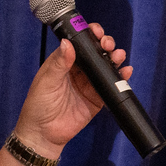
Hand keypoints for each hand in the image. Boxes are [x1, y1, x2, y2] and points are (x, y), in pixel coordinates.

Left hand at [14, 23, 129, 152]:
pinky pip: (111, 85)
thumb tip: (68, 42)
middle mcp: (78, 70)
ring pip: (106, 66)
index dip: (89, 34)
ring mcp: (89, 84)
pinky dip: (121, 78)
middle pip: (96, 51)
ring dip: (115, 58)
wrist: (44, 134)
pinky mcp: (98, 98)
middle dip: (105, 44)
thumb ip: (59, 63)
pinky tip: (126, 72)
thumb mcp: (47, 81)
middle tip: (107, 44)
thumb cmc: (39, 105)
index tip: (96, 31)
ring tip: (118, 56)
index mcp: (64, 62)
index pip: (79, 43)